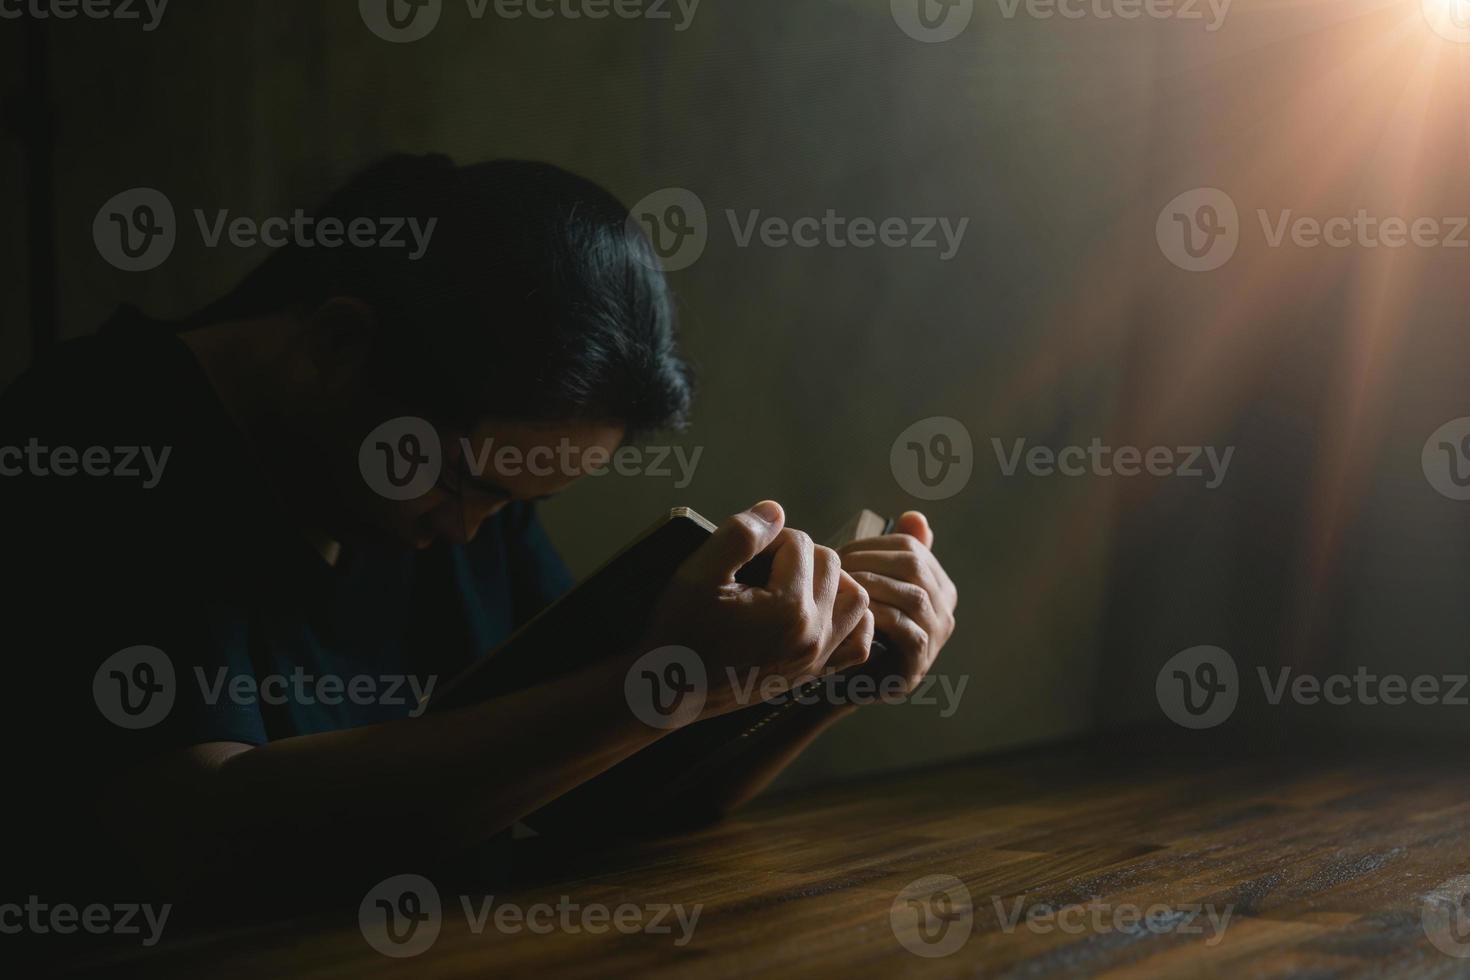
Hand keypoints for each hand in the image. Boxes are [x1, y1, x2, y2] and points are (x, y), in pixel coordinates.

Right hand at [640, 501, 873, 719]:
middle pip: (831, 565)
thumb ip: (740, 535)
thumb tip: (776, 511)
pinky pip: (857, 644)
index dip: (769, 538)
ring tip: (792, 582)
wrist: (667, 688)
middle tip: (760, 565)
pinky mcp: (812, 675)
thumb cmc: (678, 630)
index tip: (741, 555)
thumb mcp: (697, 574)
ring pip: (855, 599)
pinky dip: (848, 622)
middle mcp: (813, 636)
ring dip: (830, 582)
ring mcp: (816, 659)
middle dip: (798, 554)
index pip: (800, 544)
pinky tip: (818, 613)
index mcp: (789, 609)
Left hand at [838, 511, 956, 694]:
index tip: (841, 551)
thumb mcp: (872, 582)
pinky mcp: (919, 663)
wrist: (845, 678)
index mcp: (937, 583)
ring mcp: (936, 637)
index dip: (873, 545)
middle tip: (838, 567)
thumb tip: (916, 516)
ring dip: (873, 585)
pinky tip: (855, 611)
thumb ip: (891, 551)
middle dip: (871, 562)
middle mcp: (944, 608)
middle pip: (915, 568)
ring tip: (843, 586)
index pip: (912, 547)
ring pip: (913, 596)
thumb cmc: (858, 623)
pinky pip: (908, 630)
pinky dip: (880, 615)